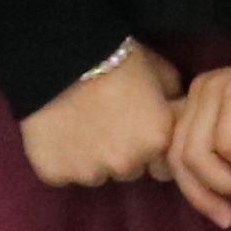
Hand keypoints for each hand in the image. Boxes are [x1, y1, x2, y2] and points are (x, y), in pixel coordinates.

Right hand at [21, 45, 180, 187]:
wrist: (61, 56)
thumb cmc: (115, 57)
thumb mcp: (160, 69)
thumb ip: (172, 99)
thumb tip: (175, 109)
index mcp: (157, 140)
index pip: (160, 161)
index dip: (145, 141)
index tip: (131, 122)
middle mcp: (127, 164)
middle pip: (127, 169)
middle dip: (119, 151)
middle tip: (103, 118)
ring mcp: (89, 172)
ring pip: (93, 173)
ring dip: (88, 157)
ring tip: (78, 122)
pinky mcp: (54, 173)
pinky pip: (60, 173)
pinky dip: (59, 157)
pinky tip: (56, 130)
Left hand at [158, 56, 230, 228]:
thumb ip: (226, 163)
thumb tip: (212, 197)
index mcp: (198, 105)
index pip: (175, 155)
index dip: (193, 191)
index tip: (221, 215)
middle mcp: (199, 93)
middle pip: (179, 158)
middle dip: (203, 195)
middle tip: (229, 215)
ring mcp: (214, 91)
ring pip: (197, 154)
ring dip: (229, 179)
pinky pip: (228, 143)